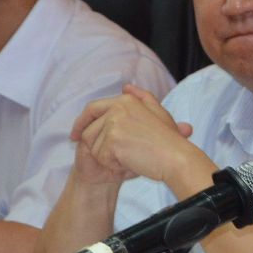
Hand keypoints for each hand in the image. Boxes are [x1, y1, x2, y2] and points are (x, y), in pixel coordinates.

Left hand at [71, 84, 197, 186]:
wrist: (177, 159)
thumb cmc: (171, 141)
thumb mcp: (158, 113)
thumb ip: (143, 98)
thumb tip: (127, 87)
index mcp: (126, 101)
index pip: (92, 108)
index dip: (81, 123)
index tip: (74, 136)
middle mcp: (118, 107)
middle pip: (88, 130)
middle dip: (94, 145)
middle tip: (104, 159)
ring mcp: (114, 123)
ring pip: (92, 145)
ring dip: (106, 157)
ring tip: (129, 159)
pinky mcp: (112, 139)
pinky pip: (100, 157)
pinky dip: (112, 165)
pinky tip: (130, 163)